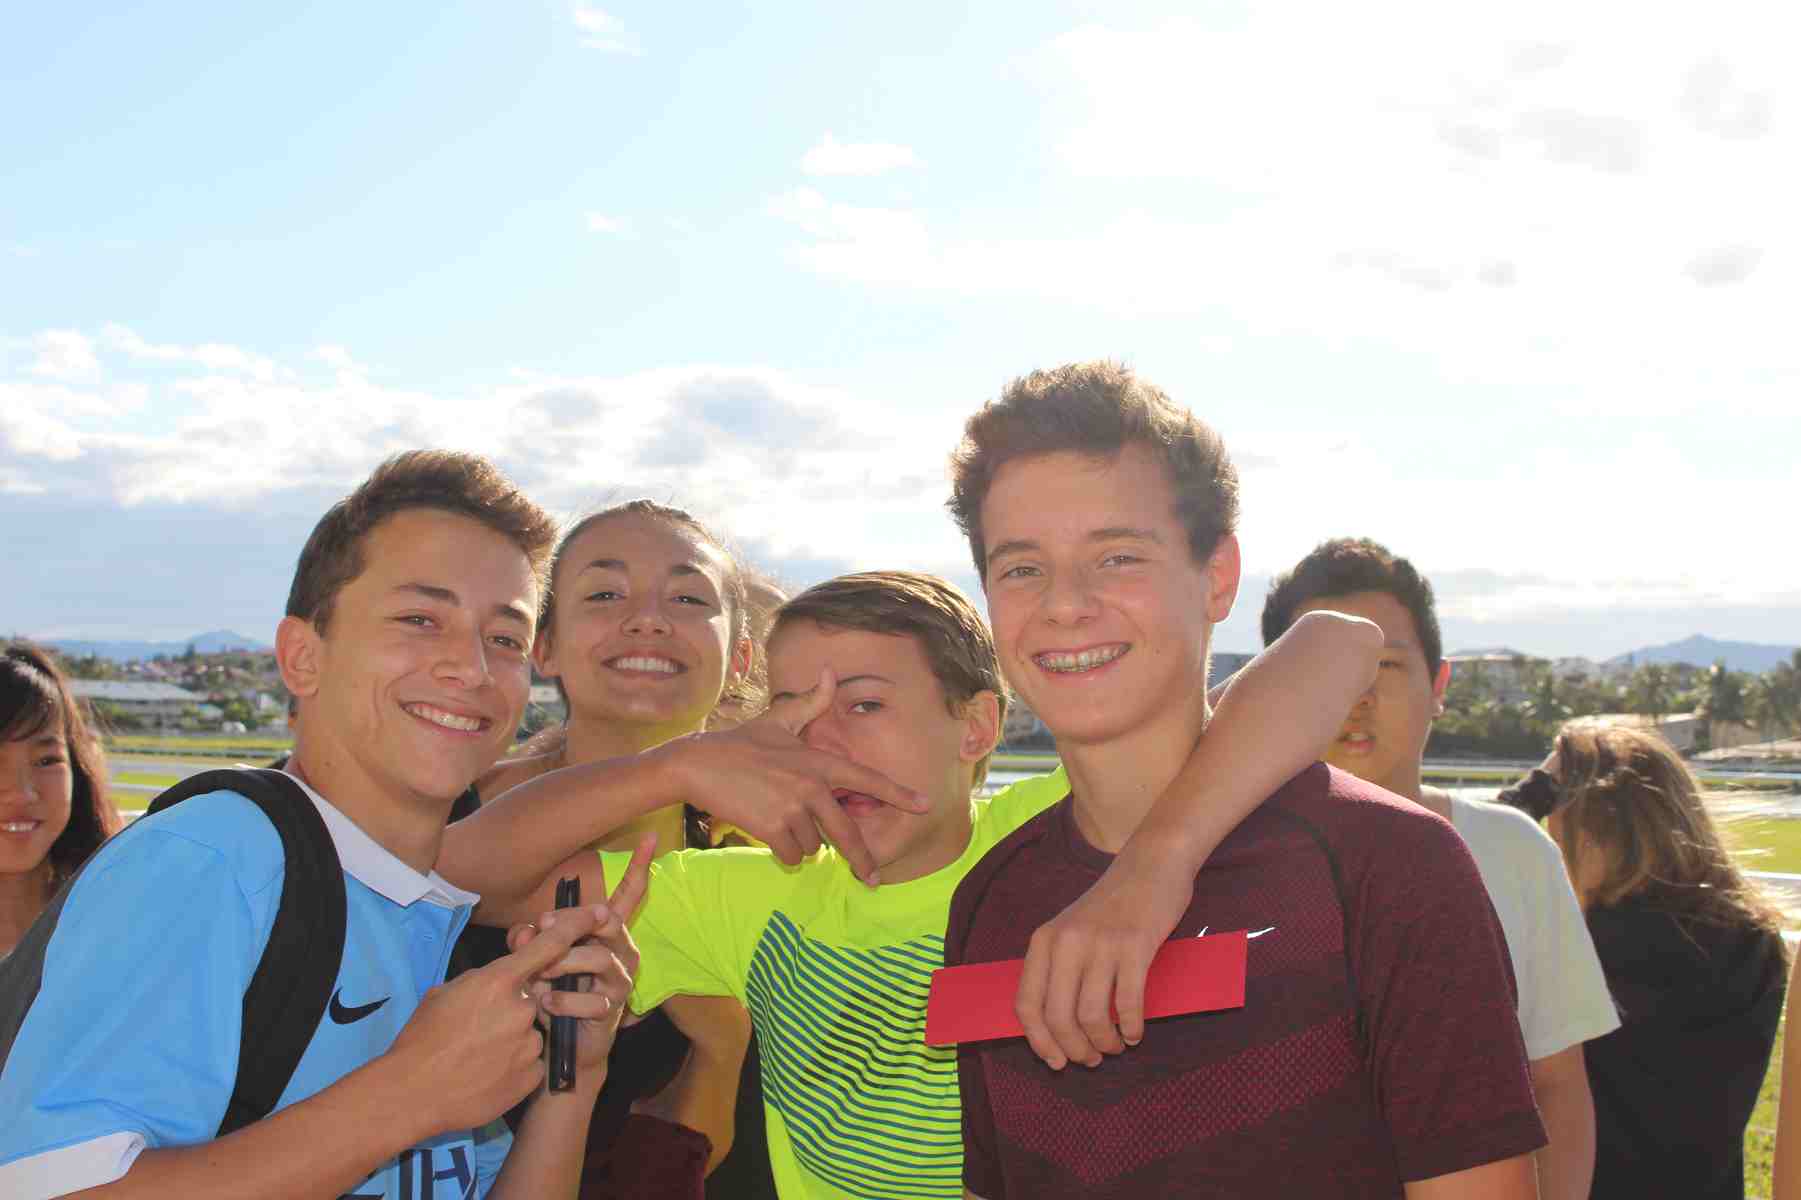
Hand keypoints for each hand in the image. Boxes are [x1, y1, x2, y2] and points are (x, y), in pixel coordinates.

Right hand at [387, 902, 607, 1132]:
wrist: (413, 1093)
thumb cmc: (422, 1038)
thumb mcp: (446, 993)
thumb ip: (483, 979)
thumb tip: (498, 978)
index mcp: (499, 981)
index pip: (549, 945)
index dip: (575, 924)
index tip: (598, 912)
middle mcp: (522, 1008)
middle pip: (536, 995)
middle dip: (514, 1005)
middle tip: (480, 1026)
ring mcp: (530, 1043)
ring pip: (533, 1030)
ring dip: (513, 1037)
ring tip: (479, 1055)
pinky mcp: (532, 1075)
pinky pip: (532, 1060)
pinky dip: (515, 1064)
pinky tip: (487, 1074)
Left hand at [510, 836, 653, 1084]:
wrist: (566, 1045)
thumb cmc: (553, 990)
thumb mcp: (536, 957)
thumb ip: (529, 939)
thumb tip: (525, 931)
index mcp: (608, 932)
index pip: (628, 895)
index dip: (639, 867)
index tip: (651, 836)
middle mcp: (622, 951)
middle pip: (606, 921)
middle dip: (570, 923)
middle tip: (542, 928)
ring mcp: (621, 980)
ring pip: (595, 959)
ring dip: (558, 966)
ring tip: (537, 978)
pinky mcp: (613, 1009)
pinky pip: (587, 999)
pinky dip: (559, 1001)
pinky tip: (544, 1005)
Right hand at [655, 667, 927, 883]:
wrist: (698, 765)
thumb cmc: (739, 744)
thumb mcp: (778, 721)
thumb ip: (811, 703)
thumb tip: (831, 673)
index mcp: (818, 761)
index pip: (866, 779)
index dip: (897, 793)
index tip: (924, 805)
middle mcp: (812, 785)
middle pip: (846, 831)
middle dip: (861, 858)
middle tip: (872, 879)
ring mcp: (793, 807)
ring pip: (813, 844)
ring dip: (800, 841)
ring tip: (777, 818)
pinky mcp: (773, 828)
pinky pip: (792, 854)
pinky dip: (784, 851)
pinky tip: (769, 832)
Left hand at [1014, 839, 1195, 1069]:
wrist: (1150, 865)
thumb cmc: (1111, 906)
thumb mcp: (1070, 930)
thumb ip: (1058, 968)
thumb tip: (1055, 1028)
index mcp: (1044, 941)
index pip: (1027, 1003)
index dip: (1039, 1041)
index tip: (1056, 1062)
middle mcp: (1066, 942)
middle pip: (1058, 1016)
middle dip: (1075, 1049)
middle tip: (1093, 1059)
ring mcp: (1100, 943)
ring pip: (1092, 1015)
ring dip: (1104, 1042)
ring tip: (1116, 1046)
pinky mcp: (1135, 945)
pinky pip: (1128, 1002)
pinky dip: (1132, 1027)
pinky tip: (1136, 1033)